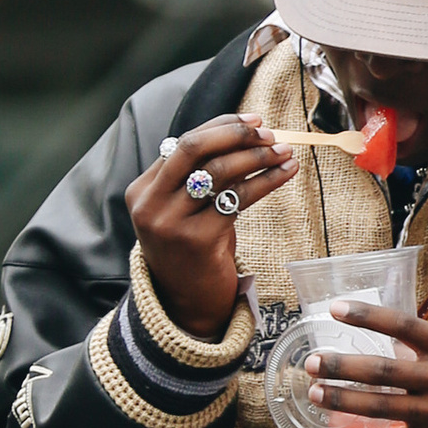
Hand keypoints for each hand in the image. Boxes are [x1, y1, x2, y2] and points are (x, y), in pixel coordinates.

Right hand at [126, 115, 297, 339]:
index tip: (254, 122)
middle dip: (236, 135)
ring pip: (219, 171)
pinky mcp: (197, 240)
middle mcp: (150, 204)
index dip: (221, 127)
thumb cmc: (194, 250)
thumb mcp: (186, 209)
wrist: (187, 305)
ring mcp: (170, 223)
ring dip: (257, 157)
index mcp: (142, 190)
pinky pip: (238, 199)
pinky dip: (266, 181)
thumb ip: (200, 175)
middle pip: (194, 149)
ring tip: (285, 152)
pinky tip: (285, 173)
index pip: (183, 143)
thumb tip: (246, 133)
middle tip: (269, 133)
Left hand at [308, 311, 427, 427]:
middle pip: (382, 370)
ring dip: (343, 401)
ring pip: (381, 407)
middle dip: (341, 367)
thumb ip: (425, 349)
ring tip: (316, 394)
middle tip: (312, 363)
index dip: (368, 316)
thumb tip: (378, 341)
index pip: (403, 325)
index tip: (336, 309)